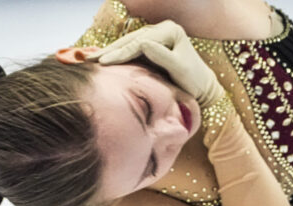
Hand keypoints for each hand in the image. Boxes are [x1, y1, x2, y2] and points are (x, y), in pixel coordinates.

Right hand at [91, 20, 224, 106]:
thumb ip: (163, 56)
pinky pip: (130, 49)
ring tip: (89, 59)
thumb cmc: (194, 82)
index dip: (121, 52)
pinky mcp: (151, 47)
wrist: (203, 89)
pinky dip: (115, 55)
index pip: (140, 41)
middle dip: (110, 50)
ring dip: (109, 52)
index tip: (105, 63)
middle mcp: (162, 30)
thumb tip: (143, 44)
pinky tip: (101, 60)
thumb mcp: (180, 70)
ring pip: (128, 43)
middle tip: (90, 60)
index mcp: (170, 31)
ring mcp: (156, 37)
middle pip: (131, 39)